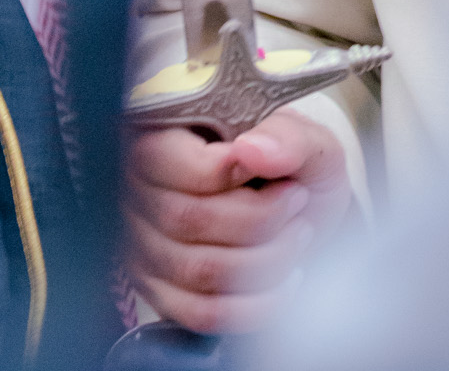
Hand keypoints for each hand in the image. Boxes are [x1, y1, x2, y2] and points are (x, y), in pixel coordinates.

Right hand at [124, 111, 350, 333]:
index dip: (235, 177)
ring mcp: (144, 247)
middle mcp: (141, 190)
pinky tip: (285, 281)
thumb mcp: (308, 142)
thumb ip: (287, 137)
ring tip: (296, 235)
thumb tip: (251, 150)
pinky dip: (255, 305)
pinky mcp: (161, 294)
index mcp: (166, 135)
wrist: (303, 213)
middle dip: (261, 220)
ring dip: (265, 260)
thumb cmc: (296, 169)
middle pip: (190, 220)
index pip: (181, 166)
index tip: (284, 179)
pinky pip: (202, 313)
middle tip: (298, 203)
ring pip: (199, 271)